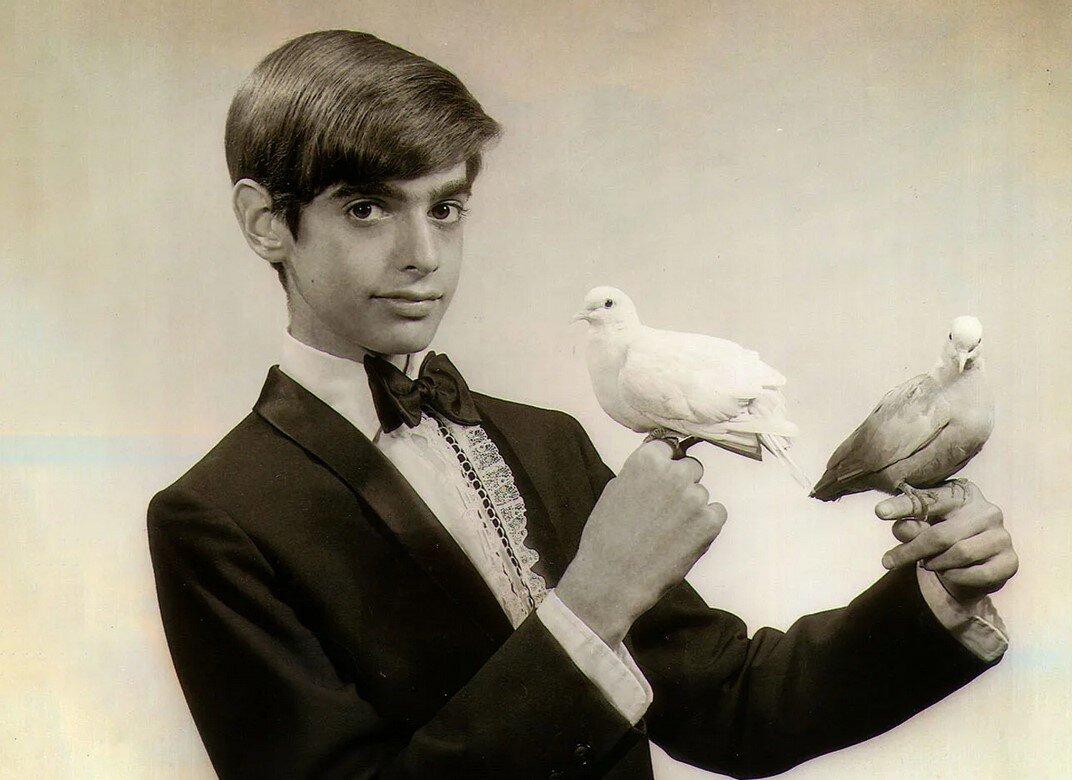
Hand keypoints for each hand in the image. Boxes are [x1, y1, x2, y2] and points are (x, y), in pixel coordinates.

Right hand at [556, 440, 726, 646]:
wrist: (612, 578)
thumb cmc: (606, 537)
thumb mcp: (614, 491)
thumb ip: (641, 473)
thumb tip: (659, 465)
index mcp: (647, 461)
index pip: (668, 447)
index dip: (666, 464)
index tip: (662, 478)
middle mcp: (674, 473)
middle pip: (691, 468)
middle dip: (682, 484)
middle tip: (666, 510)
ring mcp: (694, 497)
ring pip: (702, 493)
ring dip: (691, 508)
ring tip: (668, 532)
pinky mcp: (710, 522)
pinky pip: (716, 513)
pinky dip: (705, 525)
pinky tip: (684, 539)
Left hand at [875, 481, 1017, 603]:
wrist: (973, 567)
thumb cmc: (942, 539)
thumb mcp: (921, 529)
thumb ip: (910, 527)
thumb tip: (902, 526)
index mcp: (963, 494)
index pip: (930, 499)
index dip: (904, 506)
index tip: (879, 512)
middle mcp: (987, 510)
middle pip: (941, 534)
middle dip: (912, 551)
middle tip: (889, 561)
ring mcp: (1002, 536)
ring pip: (959, 554)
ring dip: (936, 564)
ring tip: (928, 564)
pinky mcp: (1010, 561)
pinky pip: (977, 574)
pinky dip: (956, 577)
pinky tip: (948, 573)